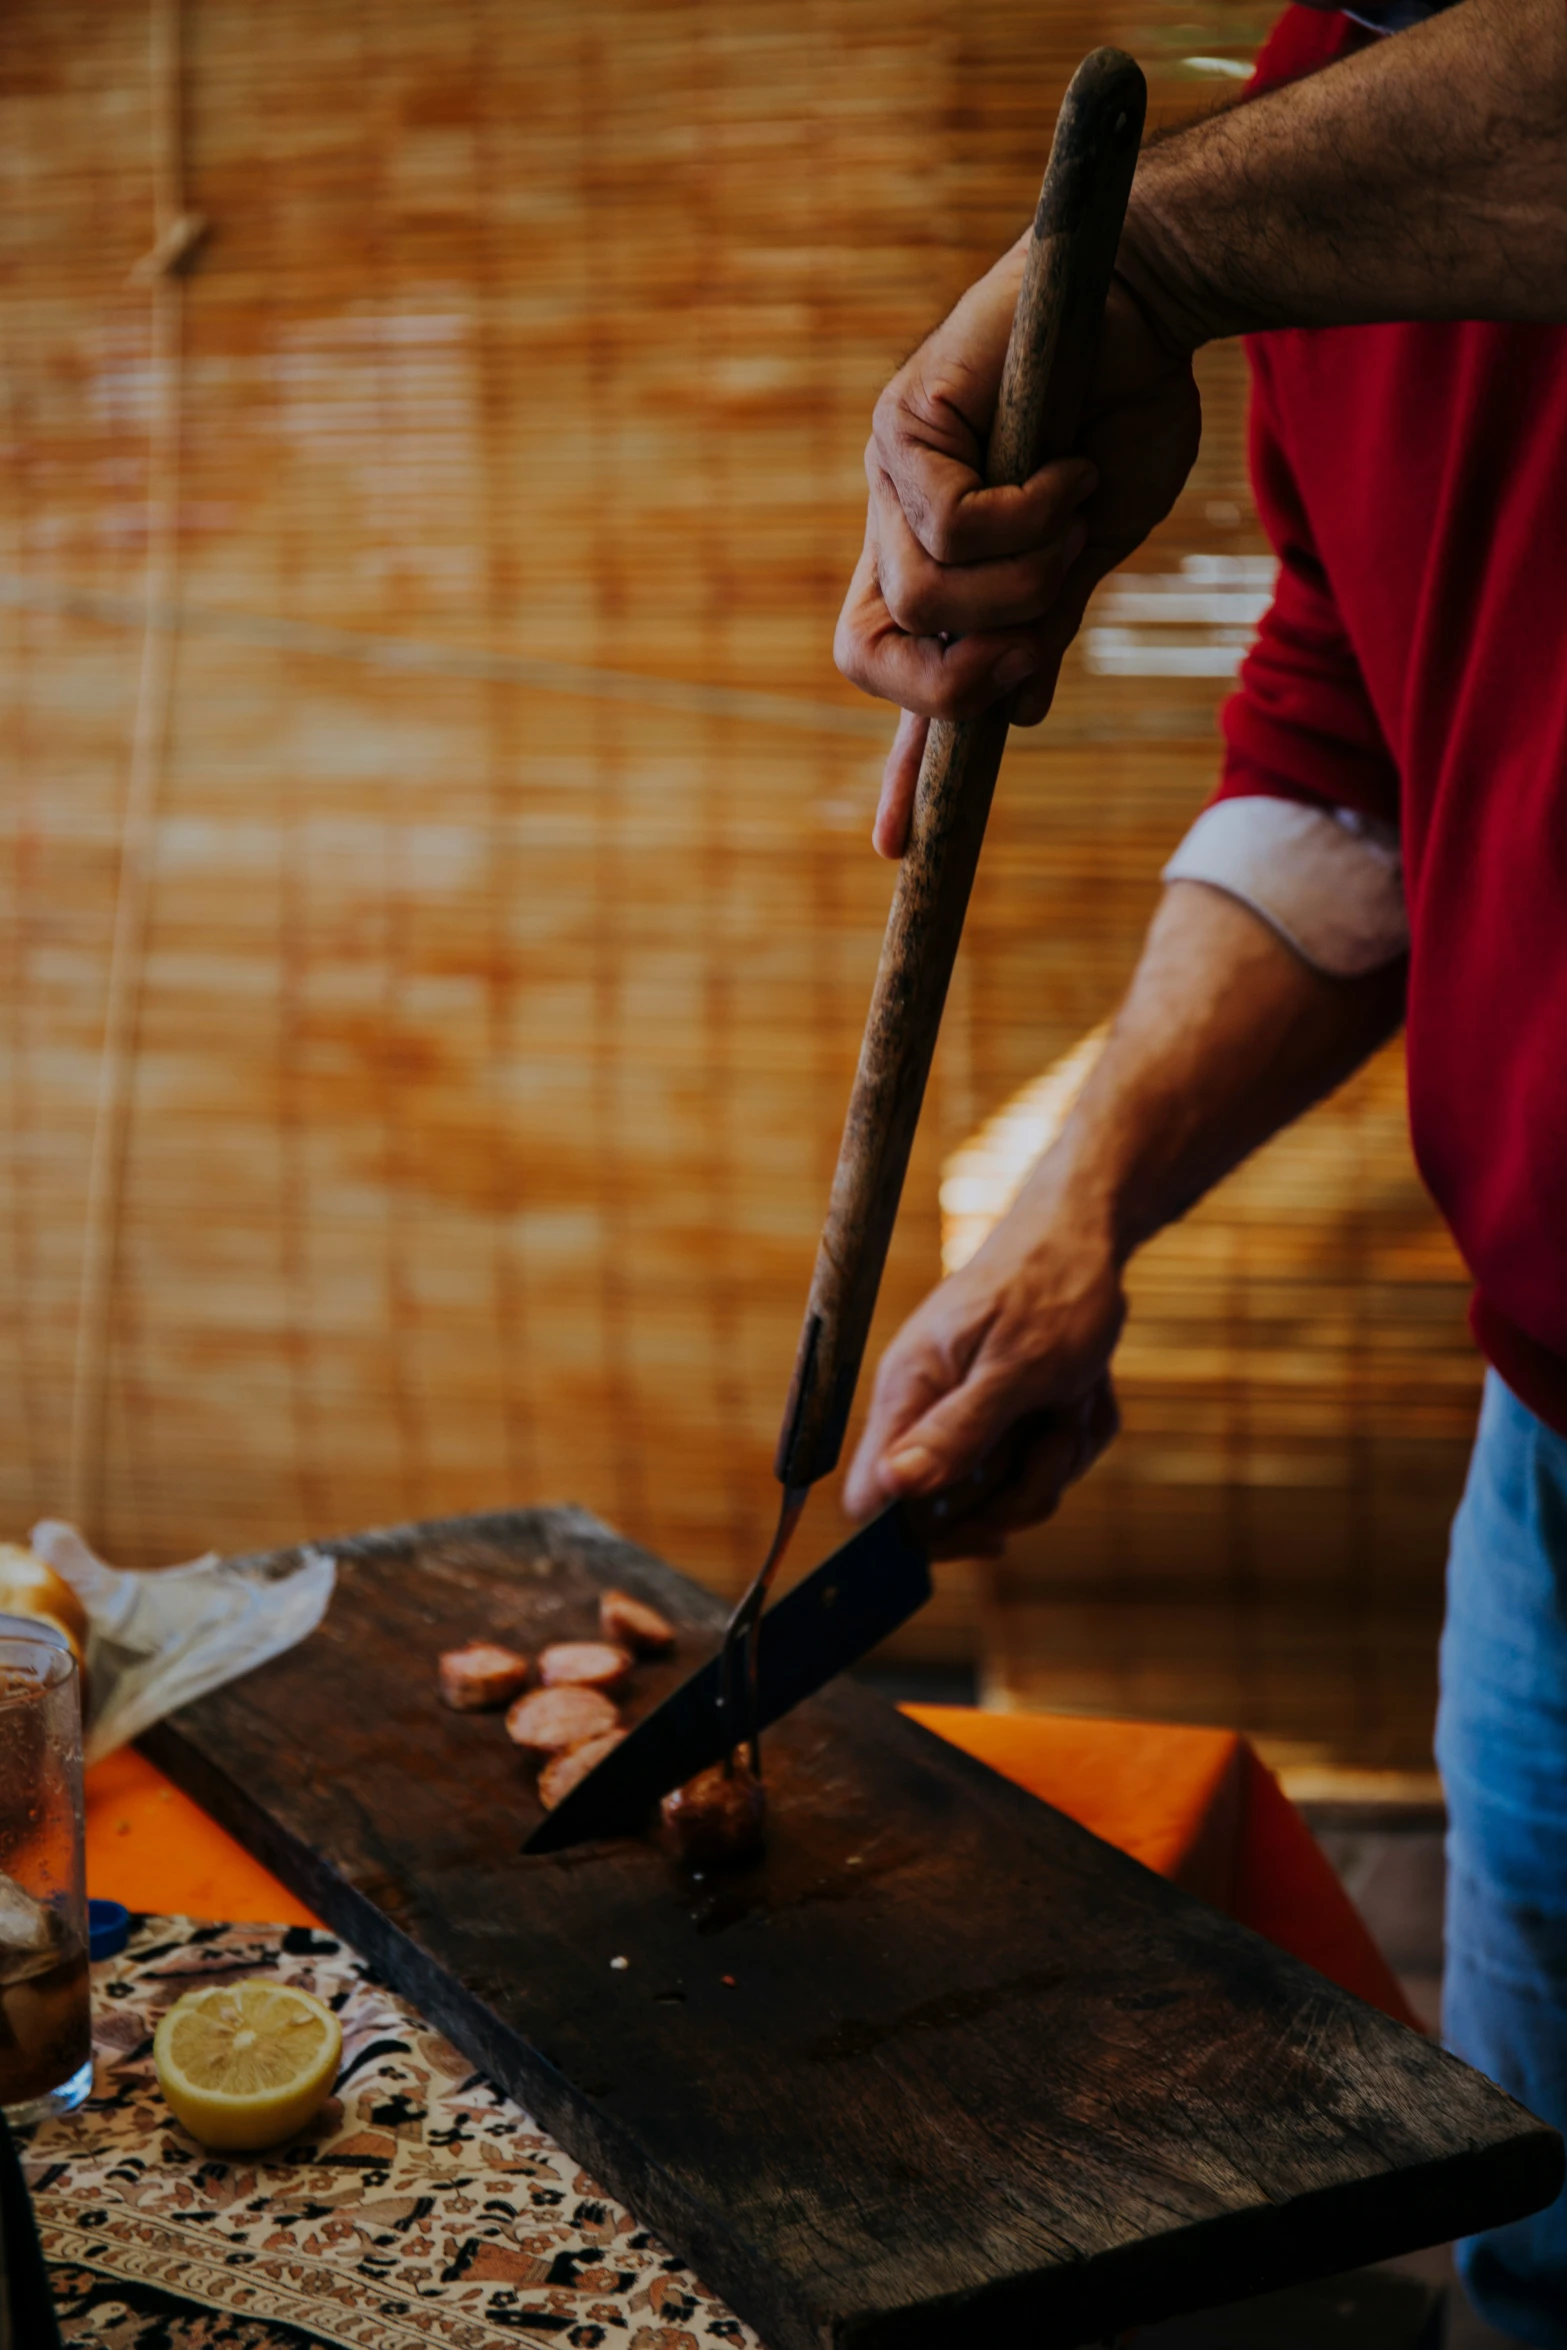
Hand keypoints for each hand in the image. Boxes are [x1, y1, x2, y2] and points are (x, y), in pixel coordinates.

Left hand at [835, 231, 1201, 857]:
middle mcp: (890, 526)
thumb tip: (1015, 710)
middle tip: (1038, 637)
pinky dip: (1029, 518)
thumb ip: (1041, 627)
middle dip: (960, 677)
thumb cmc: (1123, 415)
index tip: (897, 851)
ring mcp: (889, 473)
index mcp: (927, 566)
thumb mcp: (1087, 552)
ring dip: (1023, 579)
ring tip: (1073, 514)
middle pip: (878, 655)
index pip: (886, 676)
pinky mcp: (907, 420)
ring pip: (924, 597)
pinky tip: (1067, 468)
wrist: (1152, 303)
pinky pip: (954, 528)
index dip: (895, 765)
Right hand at [842, 1191, 1126, 1555]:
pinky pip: (1044, 1466)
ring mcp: (969, 1418)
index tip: (984, 1535)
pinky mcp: (1007, 1419)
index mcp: (908, 1392)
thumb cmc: (1049, 1290)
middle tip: (1051, 1430)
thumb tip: (892, 1489)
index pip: (872, 1499)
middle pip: (954, 1513)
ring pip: (1011, 1493)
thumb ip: (956, 1431)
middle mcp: (927, 1411)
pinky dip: (1074, 1434)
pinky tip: (1081, 1391)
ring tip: (1070, 1396)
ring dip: (1056, 1455)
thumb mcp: (1015, 1367)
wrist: (1085, 1239)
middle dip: (1018, 1489)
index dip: (918, 1534)